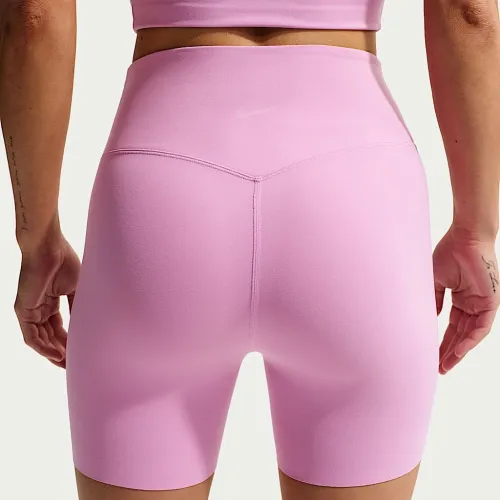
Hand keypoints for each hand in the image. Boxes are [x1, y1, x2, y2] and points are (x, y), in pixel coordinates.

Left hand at [14, 234, 80, 367]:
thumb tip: (87, 327)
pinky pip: (31, 336)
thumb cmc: (64, 261)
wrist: (49, 247)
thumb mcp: (77, 289)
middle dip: (62, 352)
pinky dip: (43, 347)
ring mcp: (30, 310)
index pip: (59, 328)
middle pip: (50, 337)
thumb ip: (78, 308)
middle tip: (75, 364)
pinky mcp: (23, 311)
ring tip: (67, 364)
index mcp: (51, 302)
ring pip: (40, 339)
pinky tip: (55, 355)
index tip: (82, 353)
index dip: (70, 342)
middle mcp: (39, 308)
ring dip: (53, 353)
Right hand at [433, 224, 499, 373]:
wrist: (464, 239)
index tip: (430, 355)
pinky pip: (481, 327)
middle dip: (449, 352)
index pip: (451, 326)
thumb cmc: (448, 255)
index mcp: (461, 299)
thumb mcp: (435, 282)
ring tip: (445, 365)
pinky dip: (470, 340)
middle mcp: (472, 304)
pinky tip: (459, 351)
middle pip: (460, 335)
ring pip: (471, 335)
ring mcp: (482, 304)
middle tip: (438, 368)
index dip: (441, 341)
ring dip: (459, 351)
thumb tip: (430, 320)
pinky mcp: (491, 303)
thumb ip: (433, 301)